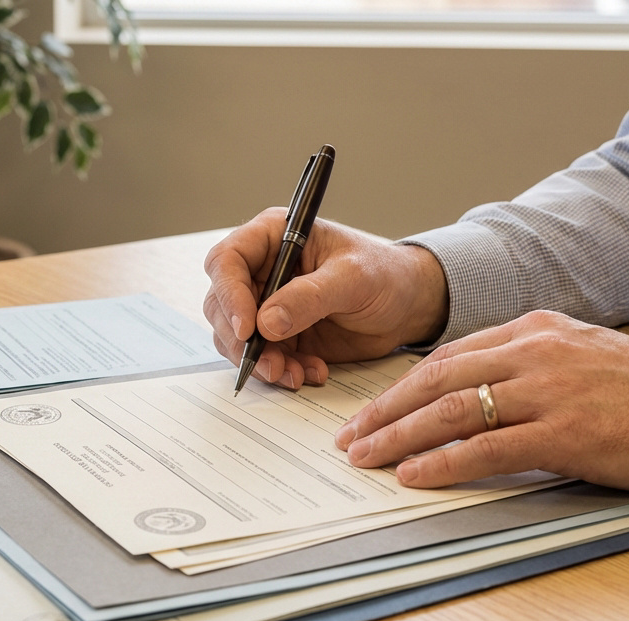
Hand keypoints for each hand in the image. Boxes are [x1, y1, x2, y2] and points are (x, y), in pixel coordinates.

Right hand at [202, 208, 448, 388]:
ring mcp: (267, 305)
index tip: (247, 328)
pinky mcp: (279, 335)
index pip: (227, 261)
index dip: (228, 294)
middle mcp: (262, 270)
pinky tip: (309, 372)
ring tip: (294, 374)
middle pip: (221, 304)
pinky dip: (280, 371)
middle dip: (241, 340)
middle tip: (270, 363)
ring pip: (236, 337)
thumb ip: (309, 297)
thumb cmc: (385, 274)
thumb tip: (266, 322)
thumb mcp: (353, 279)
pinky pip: (262, 357)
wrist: (407, 306)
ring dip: (260, 361)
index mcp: (273, 237)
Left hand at [336, 310, 628, 491]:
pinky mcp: (565, 432)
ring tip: (364, 457)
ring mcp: (548, 391)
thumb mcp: (578, 358)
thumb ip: (526, 368)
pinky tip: (413, 475)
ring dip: (398, 436)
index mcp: (534, 330)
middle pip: (435, 378)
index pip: (447, 356)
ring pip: (451, 409)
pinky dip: (442, 462)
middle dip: (383, 410)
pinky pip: (486, 447)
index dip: (401, 387)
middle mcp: (533, 353)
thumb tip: (472, 397)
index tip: (370, 411)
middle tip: (347, 437)